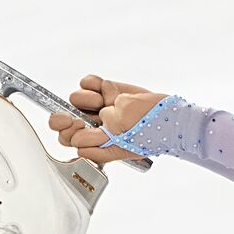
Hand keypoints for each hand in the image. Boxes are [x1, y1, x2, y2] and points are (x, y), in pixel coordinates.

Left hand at [48, 75, 167, 164]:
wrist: (170, 115)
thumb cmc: (150, 135)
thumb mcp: (122, 147)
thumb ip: (97, 149)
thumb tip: (76, 145)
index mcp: (95, 143)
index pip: (68, 138)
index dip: (67, 132)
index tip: (79, 126)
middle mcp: (94, 126)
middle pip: (64, 120)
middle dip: (64, 118)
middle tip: (78, 117)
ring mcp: (99, 107)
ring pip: (76, 99)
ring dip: (86, 99)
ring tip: (102, 101)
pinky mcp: (106, 90)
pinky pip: (88, 83)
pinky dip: (91, 84)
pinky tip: (103, 89)